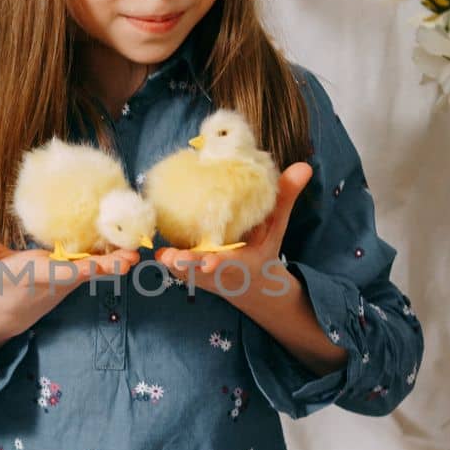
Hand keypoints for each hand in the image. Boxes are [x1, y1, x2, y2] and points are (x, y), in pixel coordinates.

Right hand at [0, 218, 140, 354]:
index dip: (97, 267)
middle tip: (138, 245)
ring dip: (116, 253)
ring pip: (97, 266)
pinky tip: (122, 232)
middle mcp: (60, 280)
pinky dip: (107, 251)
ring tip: (138, 232)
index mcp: (40, 276)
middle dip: (116, 259)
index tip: (120, 261)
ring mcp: (69, 281)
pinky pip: (93, 264)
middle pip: (93, 270)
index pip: (72, 272)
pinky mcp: (72, 278)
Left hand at [155, 163, 313, 302]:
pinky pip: (171, 263)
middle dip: (185, 266)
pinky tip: (145, 241)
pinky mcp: (184, 268)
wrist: (251, 283)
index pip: (228, 264)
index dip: (217, 262)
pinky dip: (160, 255)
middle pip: (198, 271)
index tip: (210, 261)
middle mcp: (216, 271)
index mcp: (240, 264)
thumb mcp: (277, 225)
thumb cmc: (262, 248)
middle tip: (169, 257)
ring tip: (157, 253)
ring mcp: (197, 273)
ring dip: (169, 263)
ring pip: (180, 270)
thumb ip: (285, 197)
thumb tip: (304, 166)